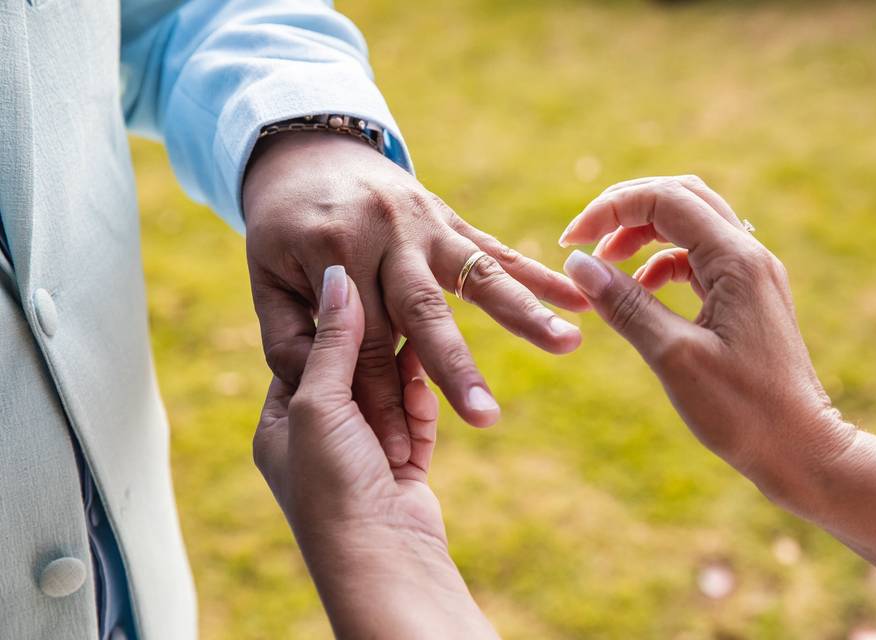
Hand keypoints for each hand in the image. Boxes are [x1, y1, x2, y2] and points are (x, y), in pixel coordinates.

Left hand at [244, 132, 586, 466]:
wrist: (305, 151)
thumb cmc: (282, 229)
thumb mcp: (264, 278)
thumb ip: (287, 336)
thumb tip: (320, 385)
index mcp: (331, 253)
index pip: (361, 345)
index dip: (378, 400)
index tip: (399, 451)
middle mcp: (384, 234)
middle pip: (424, 314)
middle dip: (456, 370)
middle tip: (487, 418)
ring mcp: (423, 222)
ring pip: (476, 275)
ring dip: (524, 313)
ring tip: (568, 344)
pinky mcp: (449, 218)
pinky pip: (498, 249)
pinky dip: (539, 275)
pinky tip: (578, 300)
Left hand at [253, 265, 496, 638]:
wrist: (382, 559)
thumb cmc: (332, 485)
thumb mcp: (318, 403)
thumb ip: (332, 342)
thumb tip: (336, 279)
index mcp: (281, 427)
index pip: (302, 360)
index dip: (330, 326)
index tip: (355, 290)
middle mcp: (319, 441)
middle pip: (350, 375)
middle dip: (374, 349)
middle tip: (397, 305)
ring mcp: (362, 455)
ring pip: (387, 395)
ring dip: (403, 375)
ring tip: (422, 333)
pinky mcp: (402, 469)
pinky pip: (414, 421)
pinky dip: (422, 403)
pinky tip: (429, 380)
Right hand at [559, 176, 855, 503]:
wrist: (801, 449)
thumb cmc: (742, 410)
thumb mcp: (673, 356)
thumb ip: (625, 303)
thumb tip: (578, 265)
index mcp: (736, 260)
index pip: (665, 200)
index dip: (610, 210)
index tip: (570, 243)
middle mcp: (748, 255)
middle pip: (680, 197)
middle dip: (626, 209)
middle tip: (583, 241)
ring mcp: (750, 275)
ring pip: (690, 224)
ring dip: (642, 232)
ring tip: (604, 263)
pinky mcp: (746, 297)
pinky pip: (698, 257)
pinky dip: (661, 262)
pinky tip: (640, 288)